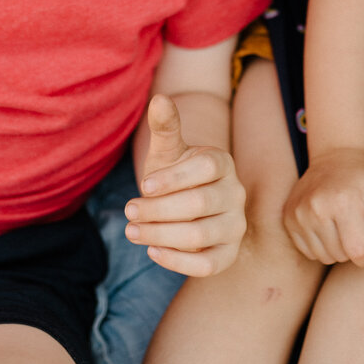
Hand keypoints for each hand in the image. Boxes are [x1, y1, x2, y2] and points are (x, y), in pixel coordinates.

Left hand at [125, 94, 246, 276]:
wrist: (186, 204)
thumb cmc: (174, 175)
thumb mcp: (167, 150)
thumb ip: (165, 126)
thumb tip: (159, 98)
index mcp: (222, 163)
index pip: (205, 168)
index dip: (173, 178)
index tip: (144, 184)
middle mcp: (235, 194)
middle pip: (198, 205)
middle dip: (158, 210)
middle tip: (128, 210)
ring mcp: (235, 226)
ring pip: (199, 236)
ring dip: (160, 235)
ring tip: (131, 231)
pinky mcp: (228, 254)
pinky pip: (207, 265)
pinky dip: (176, 261)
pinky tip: (152, 250)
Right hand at [282, 147, 363, 266]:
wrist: (334, 158)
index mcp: (344, 203)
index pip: (358, 253)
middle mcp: (316, 209)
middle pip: (340, 256)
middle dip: (353, 248)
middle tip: (355, 225)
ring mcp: (299, 213)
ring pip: (324, 257)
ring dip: (336, 248)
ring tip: (341, 225)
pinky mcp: (288, 218)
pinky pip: (308, 252)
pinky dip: (320, 245)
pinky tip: (326, 226)